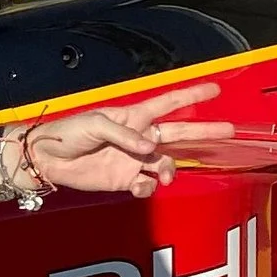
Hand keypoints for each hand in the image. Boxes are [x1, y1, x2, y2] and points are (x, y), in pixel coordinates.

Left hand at [23, 80, 233, 199]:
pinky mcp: (125, 180)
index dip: (192, 96)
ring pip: (166, 164)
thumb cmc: (67, 132)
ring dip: (170, 170)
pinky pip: (147, 184)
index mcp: (133, 116)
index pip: (169, 103)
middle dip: (204, 131)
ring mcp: (134, 160)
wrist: (47, 159)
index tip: (215, 89)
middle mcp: (139, 137)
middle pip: (179, 133)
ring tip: (164, 176)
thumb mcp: (94, 123)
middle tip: (229, 130)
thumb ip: (124, 134)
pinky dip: (148, 187)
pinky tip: (140, 186)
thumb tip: (148, 148)